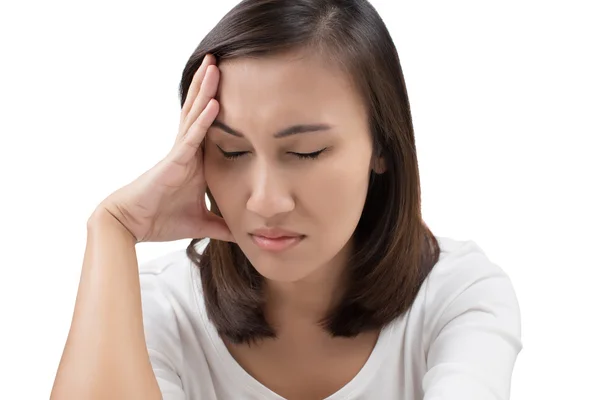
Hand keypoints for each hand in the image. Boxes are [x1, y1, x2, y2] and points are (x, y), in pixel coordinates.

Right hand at [96, 53, 232, 242]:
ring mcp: (179, 153)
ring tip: (215, 65)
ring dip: (206, 90)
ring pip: (195, 115)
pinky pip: (190, 138)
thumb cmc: (161, 219)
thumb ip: (222, 226)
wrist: (132, 225)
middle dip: (211, 86)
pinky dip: (203, 121)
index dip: (221, 106)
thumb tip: (244, 235)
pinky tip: (215, 103)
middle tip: (222, 60)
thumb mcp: (201, 223)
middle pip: (201, 111)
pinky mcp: (173, 162)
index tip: (238, 88)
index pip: (211, 128)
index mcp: (195, 161)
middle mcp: (187, 150)